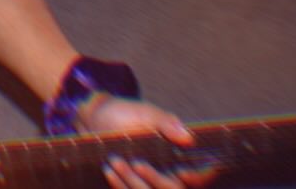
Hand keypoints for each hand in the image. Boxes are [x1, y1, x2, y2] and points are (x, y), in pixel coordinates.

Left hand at [79, 96, 216, 188]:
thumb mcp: (146, 113)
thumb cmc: (126, 113)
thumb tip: (188, 138)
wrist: (96, 117)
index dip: (197, 178)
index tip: (182, 173)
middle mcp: (167, 173)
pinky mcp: (128, 185)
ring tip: (115, 161)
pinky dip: (119, 185)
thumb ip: (167, 124)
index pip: (199, 177)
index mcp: (179, 156)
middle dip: (156, 180)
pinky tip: (109, 171)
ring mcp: (147, 182)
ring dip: (132, 182)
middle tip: (138, 164)